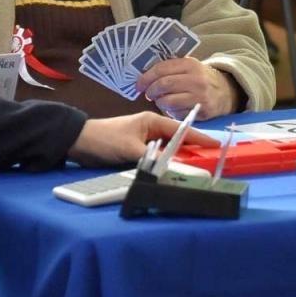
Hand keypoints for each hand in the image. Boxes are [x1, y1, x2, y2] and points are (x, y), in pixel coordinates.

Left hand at [69, 112, 218, 167]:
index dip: (200, 139)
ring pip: (169, 152)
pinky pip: (158, 160)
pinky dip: (167, 166)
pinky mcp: (137, 153)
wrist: (79, 143)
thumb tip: (173, 171)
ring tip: (197, 171)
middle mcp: (152, 131)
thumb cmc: (104, 139)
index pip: (183, 130)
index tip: (217, 148)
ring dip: (180, 160)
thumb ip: (153, 160)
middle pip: (179, 142)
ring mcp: (145, 142)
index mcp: (153, 122)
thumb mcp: (131, 150)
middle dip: (194, 152)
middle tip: (211, 163)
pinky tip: (174, 174)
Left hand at [133, 57, 237, 119]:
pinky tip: (173, 108)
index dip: (146, 77)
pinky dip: (171, 111)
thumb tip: (144, 76)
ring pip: (168, 101)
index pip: (161, 69)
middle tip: (148, 94)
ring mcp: (199, 95)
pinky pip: (177, 112)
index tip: (139, 84)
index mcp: (189, 64)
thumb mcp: (188, 68)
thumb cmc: (199, 79)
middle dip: (151, 91)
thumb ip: (170, 69)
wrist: (225, 92)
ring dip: (160, 102)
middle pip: (163, 85)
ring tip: (161, 101)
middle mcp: (195, 78)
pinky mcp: (201, 110)